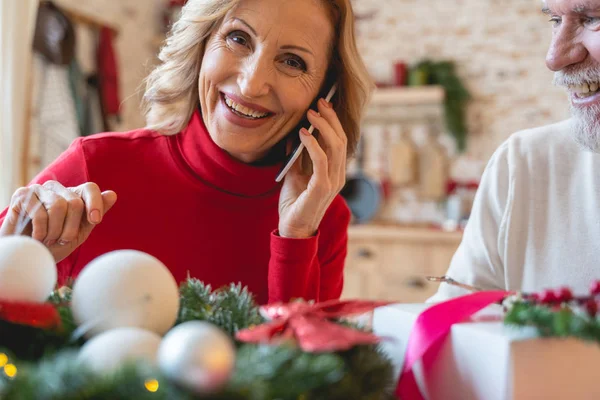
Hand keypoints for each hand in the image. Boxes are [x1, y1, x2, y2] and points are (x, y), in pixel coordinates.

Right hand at [0, 181, 116, 261]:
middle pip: (75, 202)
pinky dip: (41, 231)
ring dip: (55, 230)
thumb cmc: (53, 245)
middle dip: (71, 227)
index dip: (95, 203)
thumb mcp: (79, 232)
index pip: (90, 188)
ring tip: (48, 239)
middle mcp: (56, 189)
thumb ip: (94, 214)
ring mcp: (39, 190)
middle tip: (61, 240)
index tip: (95, 221)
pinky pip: (39, 212)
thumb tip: (112, 194)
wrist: (27, 257)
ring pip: (59, 205)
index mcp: (72, 195)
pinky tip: (36, 237)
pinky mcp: (22, 195)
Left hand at [278, 98, 346, 237]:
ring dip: (323, 126)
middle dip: (331, 118)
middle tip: (319, 102)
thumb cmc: (295, 204)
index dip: (333, 121)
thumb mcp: (294, 174)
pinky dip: (313, 144)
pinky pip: (321, 160)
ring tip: (310, 113)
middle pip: (341, 139)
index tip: (322, 104)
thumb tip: (292, 136)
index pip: (340, 141)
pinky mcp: (322, 187)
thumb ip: (296, 157)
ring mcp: (333, 181)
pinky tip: (303, 133)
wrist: (293, 229)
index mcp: (335, 172)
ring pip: (335, 146)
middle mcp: (338, 175)